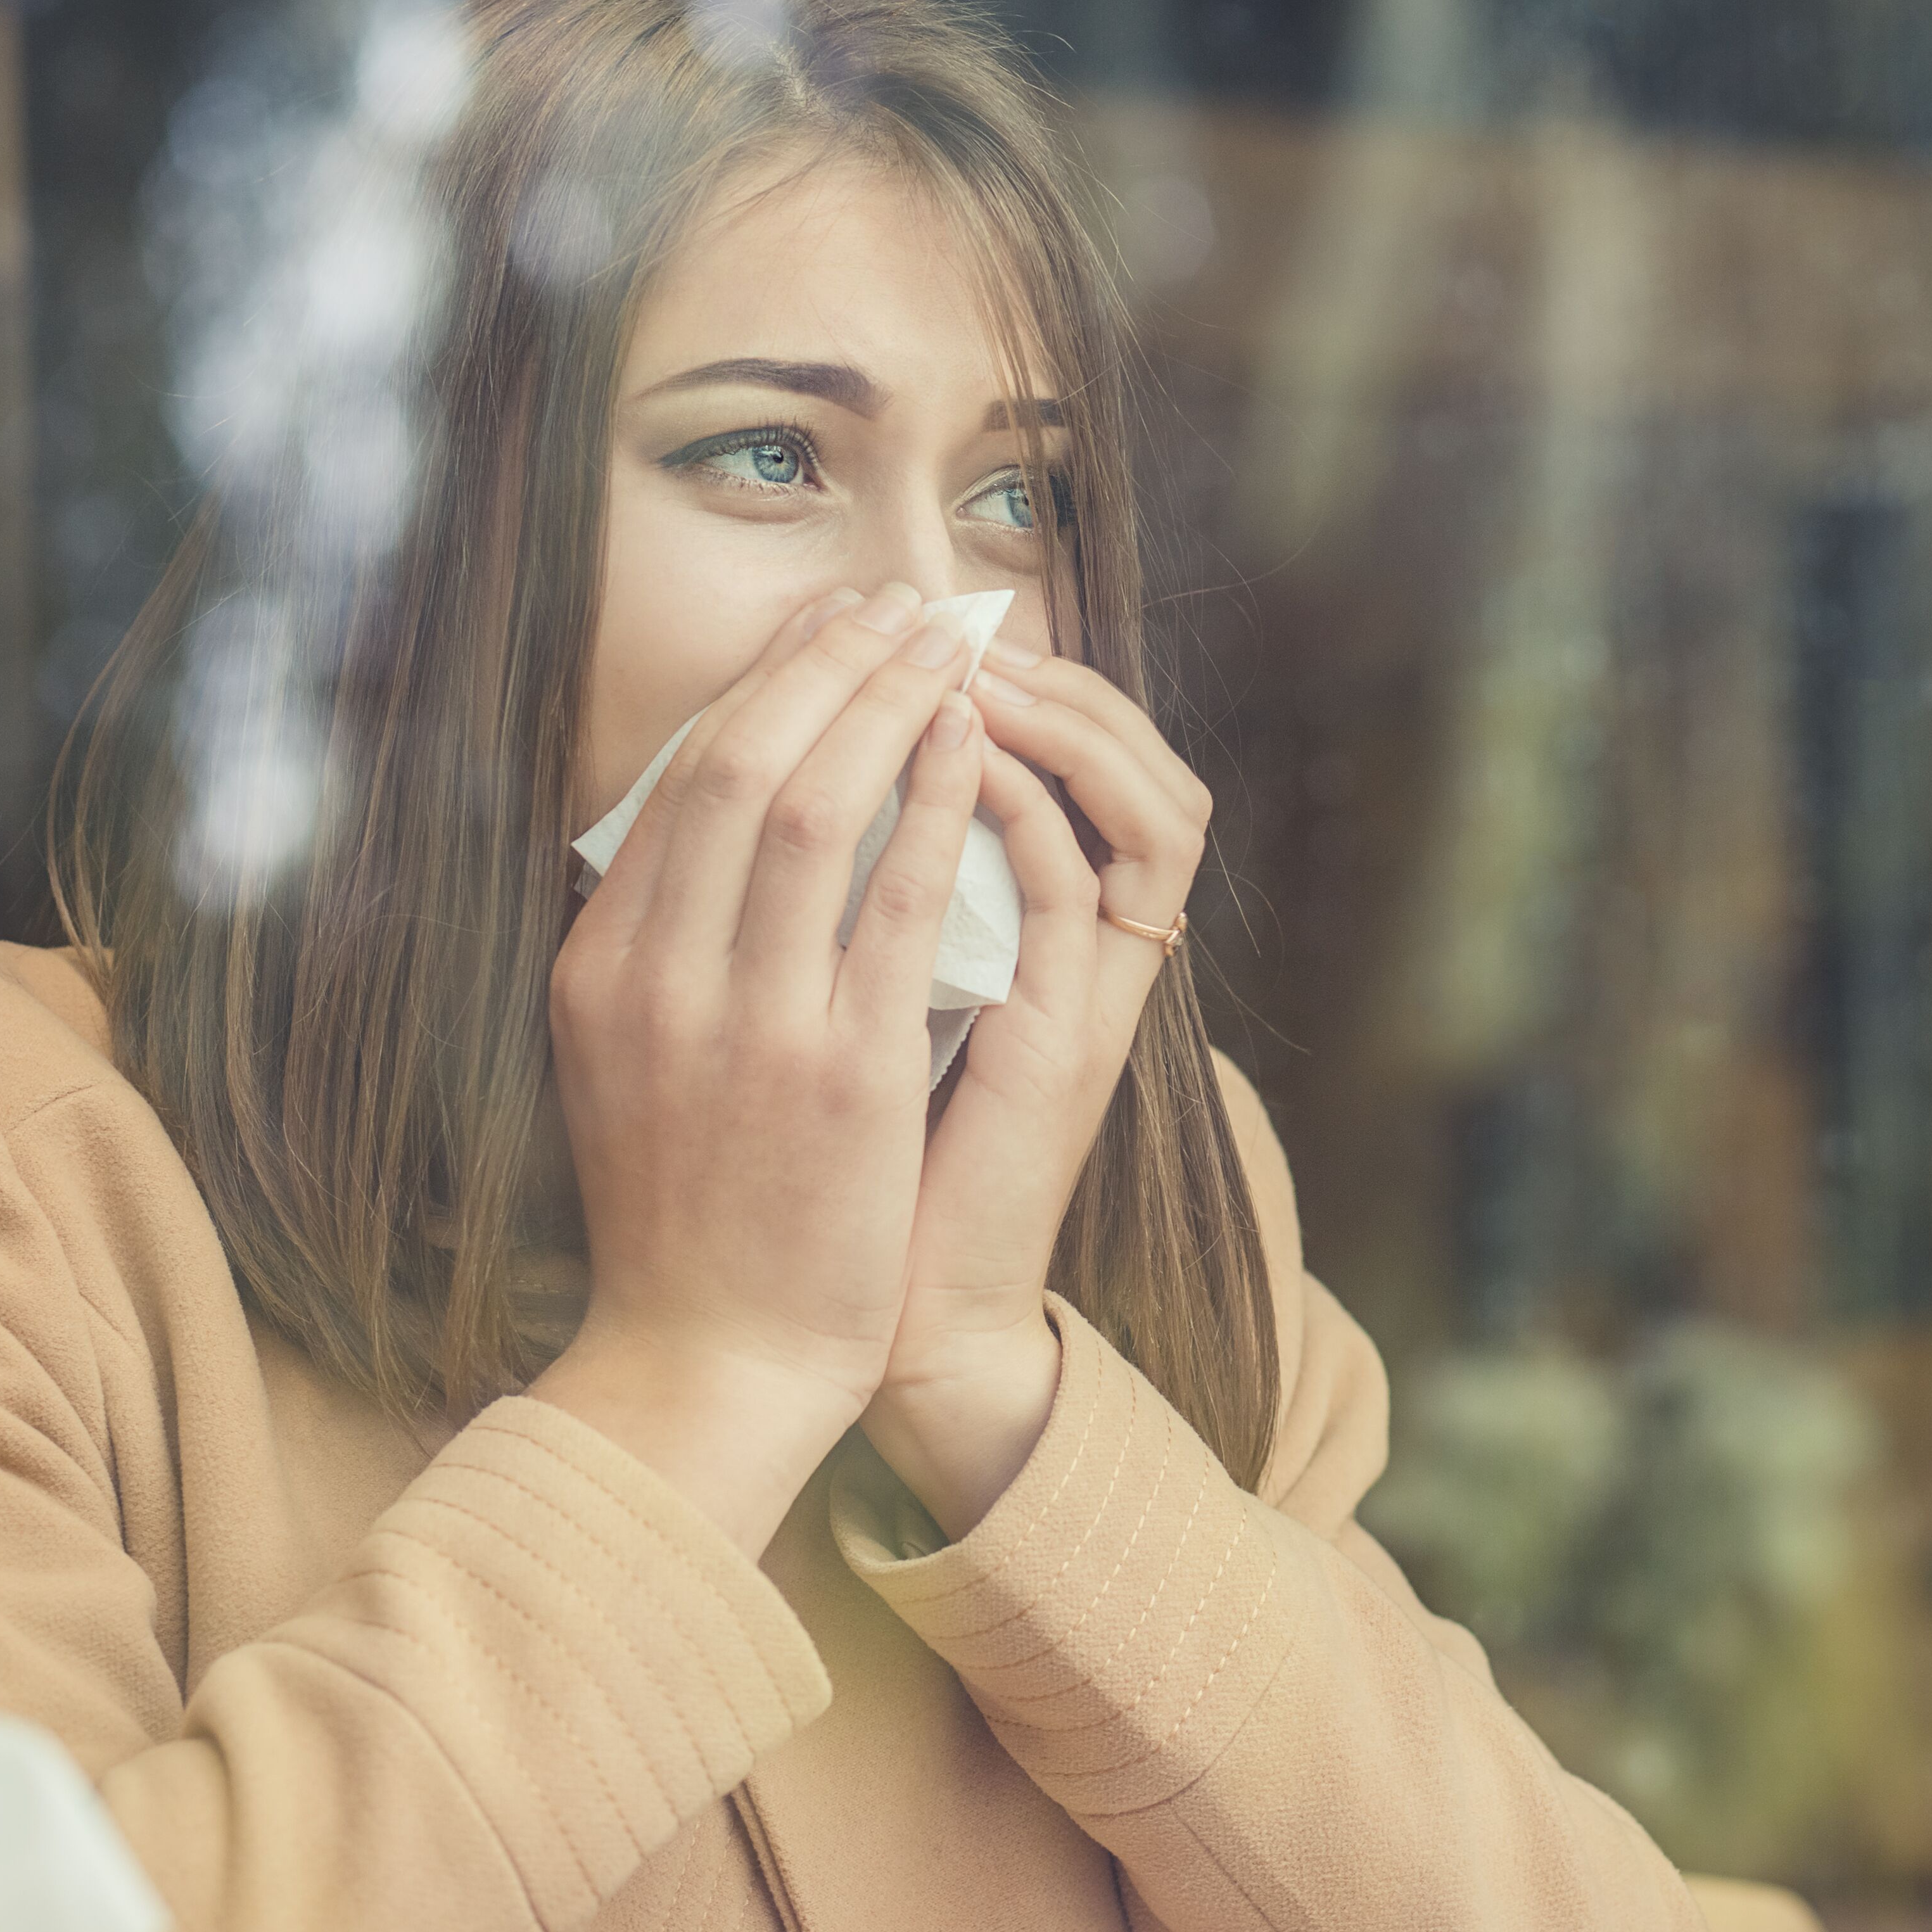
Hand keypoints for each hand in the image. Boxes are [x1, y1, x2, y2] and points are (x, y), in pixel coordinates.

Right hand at [534, 582, 991, 1556]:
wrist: (706, 1360)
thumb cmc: (680, 1216)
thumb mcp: (619, 1063)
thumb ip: (649, 948)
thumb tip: (691, 827)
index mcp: (601, 970)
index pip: (678, 783)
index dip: (759, 687)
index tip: (822, 630)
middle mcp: (659, 980)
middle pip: (739, 766)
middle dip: (823, 665)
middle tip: (893, 606)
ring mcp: (749, 1023)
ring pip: (813, 807)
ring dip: (883, 704)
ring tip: (943, 644)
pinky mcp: (843, 1072)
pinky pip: (895, 902)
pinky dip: (934, 805)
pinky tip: (970, 745)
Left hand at [860, 644, 1210, 1536]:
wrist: (887, 1315)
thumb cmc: (855, 1168)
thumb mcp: (855, 1003)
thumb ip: (856, 905)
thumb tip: (781, 787)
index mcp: (1039, 940)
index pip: (1083, 771)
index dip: (1021, 687)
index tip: (912, 629)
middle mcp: (1087, 960)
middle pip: (1142, 766)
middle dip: (1056, 677)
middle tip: (953, 616)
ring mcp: (1090, 1000)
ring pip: (1151, 810)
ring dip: (1065, 721)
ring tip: (972, 660)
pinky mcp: (1070, 1043)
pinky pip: (1085, 891)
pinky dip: (1029, 808)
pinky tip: (966, 750)